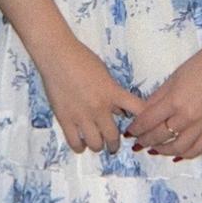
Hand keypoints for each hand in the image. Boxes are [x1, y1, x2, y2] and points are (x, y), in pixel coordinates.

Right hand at [38, 37, 145, 153]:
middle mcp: (100, 108)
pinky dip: (80, 147)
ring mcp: (82, 116)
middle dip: (115, 144)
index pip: (139, 111)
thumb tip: (121, 112)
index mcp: (113, 93)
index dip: (145, 123)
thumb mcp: (106, 75)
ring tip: (97, 144)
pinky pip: (75, 142)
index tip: (142, 130)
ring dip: (99, 146)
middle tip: (113, 145)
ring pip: (95, 144)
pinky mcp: (65, 119)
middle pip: (114, 137)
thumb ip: (114, 94)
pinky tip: (81, 144)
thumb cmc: (82, 59)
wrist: (57, 55)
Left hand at [126, 32, 201, 160]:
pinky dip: (185, 155)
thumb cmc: (197, 67)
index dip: (136, 129)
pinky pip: (198, 149)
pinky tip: (175, 155)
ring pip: (177, 148)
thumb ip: (156, 99)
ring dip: (162, 151)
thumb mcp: (171, 80)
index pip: (148, 122)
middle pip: (160, 136)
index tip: (129, 132)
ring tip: (154, 149)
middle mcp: (187, 117)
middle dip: (145, 141)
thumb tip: (141, 115)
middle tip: (138, 142)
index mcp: (174, 101)